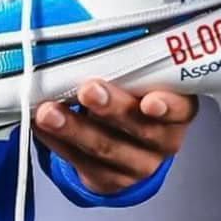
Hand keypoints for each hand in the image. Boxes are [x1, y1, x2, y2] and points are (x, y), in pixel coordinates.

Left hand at [33, 79, 197, 196]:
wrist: (125, 143)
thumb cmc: (130, 96)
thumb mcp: (137, 79)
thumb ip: (125, 66)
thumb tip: (89, 41)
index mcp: (177, 109)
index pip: (180, 109)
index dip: (167, 106)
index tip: (149, 101)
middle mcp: (162, 140)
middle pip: (139, 128)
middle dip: (110, 108)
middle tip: (87, 91)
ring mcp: (138, 164)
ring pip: (105, 148)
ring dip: (73, 128)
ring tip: (48, 112)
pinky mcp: (110, 180)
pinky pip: (80, 162)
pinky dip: (56, 142)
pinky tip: (40, 126)